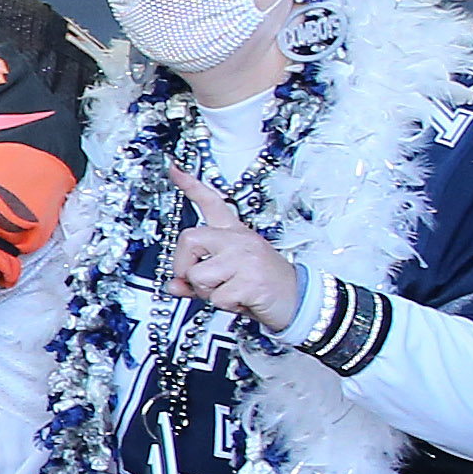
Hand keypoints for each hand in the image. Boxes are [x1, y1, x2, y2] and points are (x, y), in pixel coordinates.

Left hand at [166, 174, 305, 332]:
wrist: (300, 301)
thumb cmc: (264, 287)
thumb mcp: (228, 278)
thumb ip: (196, 279)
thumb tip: (172, 285)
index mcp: (234, 234)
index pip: (212, 203)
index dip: (190, 185)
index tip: (174, 168)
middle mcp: (239, 240)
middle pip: (189, 239)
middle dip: (185, 266)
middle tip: (204, 280)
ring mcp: (246, 257)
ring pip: (198, 274)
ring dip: (207, 292)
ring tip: (231, 291)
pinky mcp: (251, 280)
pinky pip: (217, 297)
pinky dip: (225, 305)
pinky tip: (243, 299)